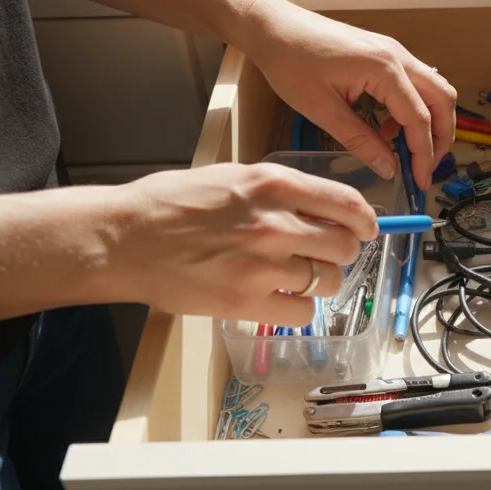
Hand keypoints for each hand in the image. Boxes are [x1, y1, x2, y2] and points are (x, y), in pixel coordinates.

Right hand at [113, 162, 377, 326]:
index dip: (365, 219)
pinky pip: (302, 312)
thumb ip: (280, 191)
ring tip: (292, 274)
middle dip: (342, 251)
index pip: (347, 203)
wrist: (123, 239)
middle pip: (345, 246)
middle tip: (324, 253)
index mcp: (273, 184)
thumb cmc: (170, 204)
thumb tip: (323, 209)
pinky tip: (274, 296)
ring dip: (319, 280)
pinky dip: (295, 308)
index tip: (367, 227)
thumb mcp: (232, 177)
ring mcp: (262, 265)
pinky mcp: (246, 302)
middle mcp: (275, 223)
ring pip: (328, 281)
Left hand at [240, 0, 455, 189]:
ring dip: (431, 121)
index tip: (420, 182)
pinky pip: (414, 83)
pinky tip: (388, 128)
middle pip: (442, 100)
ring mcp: (393, 51)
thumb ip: (360, 141)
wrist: (273, 26)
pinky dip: (413, 108)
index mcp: (384, 69)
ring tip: (410, 152)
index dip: (424, 155)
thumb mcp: (322, 110)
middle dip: (441, 137)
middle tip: (427, 168)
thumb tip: (389, 168)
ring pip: (433, 89)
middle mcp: (397, 56)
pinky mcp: (384, 53)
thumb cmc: (290, 60)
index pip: (420, 119)